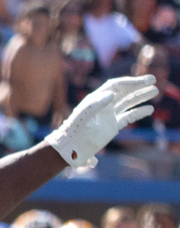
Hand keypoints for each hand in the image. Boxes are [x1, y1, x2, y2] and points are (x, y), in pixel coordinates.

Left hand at [43, 75, 158, 167]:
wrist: (73, 146)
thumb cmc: (76, 129)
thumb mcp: (85, 115)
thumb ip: (98, 103)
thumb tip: (112, 93)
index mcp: (96, 99)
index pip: (115, 86)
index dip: (130, 82)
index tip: (144, 80)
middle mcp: (104, 105)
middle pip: (124, 92)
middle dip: (138, 86)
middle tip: (154, 81)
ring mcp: (109, 115)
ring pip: (128, 103)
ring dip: (141, 96)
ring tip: (155, 91)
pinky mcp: (113, 126)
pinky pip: (128, 116)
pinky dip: (139, 112)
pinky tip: (149, 109)